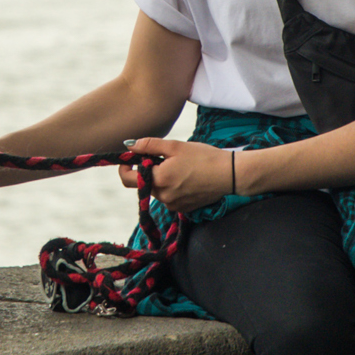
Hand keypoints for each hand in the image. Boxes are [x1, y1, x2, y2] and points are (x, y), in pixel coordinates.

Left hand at [119, 138, 234, 212]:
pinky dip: (171, 188)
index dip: (124, 168)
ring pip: (156, 190)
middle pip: (143, 184)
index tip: (129, 159)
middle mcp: (163, 196)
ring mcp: (173, 205)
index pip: (128, 179)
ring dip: (160, 179)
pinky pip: (168, 198)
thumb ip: (149, 145)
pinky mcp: (182, 209)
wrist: (229, 174)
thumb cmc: (204, 157)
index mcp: (159, 179)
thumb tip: (129, 146)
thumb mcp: (175, 146)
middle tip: (163, 158)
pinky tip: (186, 178)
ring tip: (179, 167)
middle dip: (147, 170)